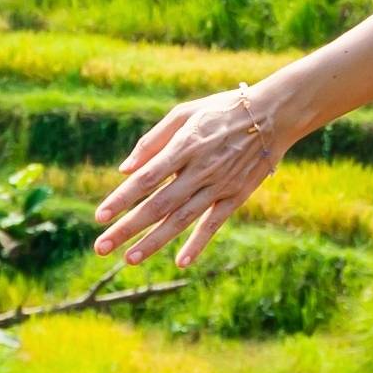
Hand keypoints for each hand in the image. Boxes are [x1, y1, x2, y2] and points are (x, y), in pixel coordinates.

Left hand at [95, 84, 299, 269]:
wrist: (273, 115)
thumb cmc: (222, 110)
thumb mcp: (185, 113)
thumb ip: (153, 141)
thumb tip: (125, 169)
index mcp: (184, 145)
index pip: (146, 178)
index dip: (121, 199)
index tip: (99, 216)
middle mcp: (200, 169)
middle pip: (158, 205)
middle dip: (128, 227)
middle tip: (101, 247)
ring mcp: (219, 185)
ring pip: (182, 219)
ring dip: (154, 241)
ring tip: (129, 259)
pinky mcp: (236, 196)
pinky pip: (214, 223)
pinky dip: (198, 243)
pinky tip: (181, 262)